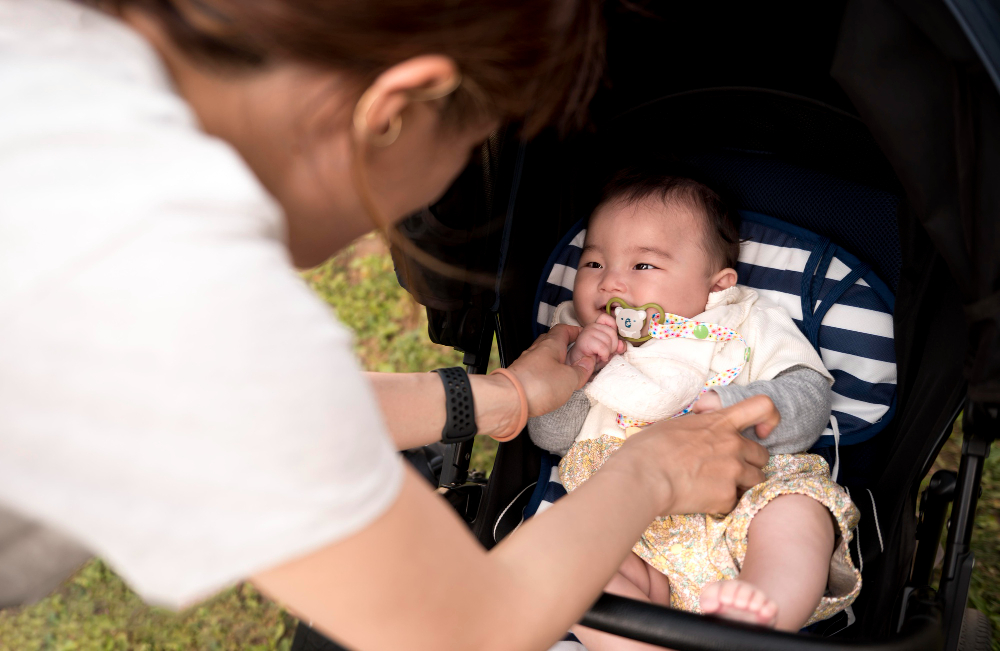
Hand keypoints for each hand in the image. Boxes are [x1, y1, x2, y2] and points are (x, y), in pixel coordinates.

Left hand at [507, 324, 595, 416]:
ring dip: (556, 361)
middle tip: (577, 354)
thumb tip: (588, 363)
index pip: (563, 329)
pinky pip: (537, 370)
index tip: (584, 336)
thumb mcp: (569, 378)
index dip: (575, 331)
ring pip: (544, 357)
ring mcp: (526, 363)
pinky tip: (551, 383)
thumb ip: (581, 370)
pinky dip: (546, 373)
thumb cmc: (539, 385)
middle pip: (552, 341)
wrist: (508, 400)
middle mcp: (537, 350)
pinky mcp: (521, 377)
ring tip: (566, 371)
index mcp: (551, 344)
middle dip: (565, 346)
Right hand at [566, 314, 624, 367]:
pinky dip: (604, 356)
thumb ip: (617, 346)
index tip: (612, 342)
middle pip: (612, 333)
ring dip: (607, 352)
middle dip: (612, 346)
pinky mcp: (584, 340)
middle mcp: (592, 326)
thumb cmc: (592, 357)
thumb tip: (622, 344)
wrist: (577, 365)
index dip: (614, 330)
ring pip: (608, 341)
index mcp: (597, 326)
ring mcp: (587, 332)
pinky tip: (599, 357)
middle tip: (605, 352)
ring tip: (600, 355)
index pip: (609, 319)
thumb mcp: (608, 351)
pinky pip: (603, 348)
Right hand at [608, 395, 776, 515]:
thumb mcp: (674, 425)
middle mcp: (733, 445)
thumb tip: (693, 433)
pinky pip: (735, 502)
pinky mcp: (727, 497)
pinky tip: (702, 502)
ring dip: (742, 485)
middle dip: (750, 463)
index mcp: (720, 422)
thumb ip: (696, 428)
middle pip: (762, 454)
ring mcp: (733, 471)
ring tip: (716, 489)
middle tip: (728, 470)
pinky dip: (723, 504)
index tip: (762, 431)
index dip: (770, 418)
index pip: (762, 406)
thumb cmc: (648, 448)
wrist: (642, 477)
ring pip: (756, 480)